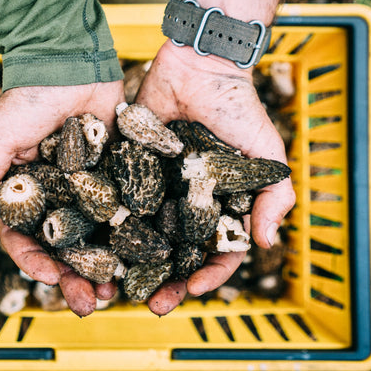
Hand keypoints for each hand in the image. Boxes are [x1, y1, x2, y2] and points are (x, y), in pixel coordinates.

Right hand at [0, 80, 124, 315]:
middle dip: (75, 278)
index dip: (35, 263)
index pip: (25, 238)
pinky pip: (124, 207)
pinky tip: (142, 254)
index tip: (50, 278)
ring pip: (96, 235)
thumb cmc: (27, 100)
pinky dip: (131, 232)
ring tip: (118, 289)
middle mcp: (56, 194)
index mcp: (25, 192)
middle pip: (64, 247)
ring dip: (104, 265)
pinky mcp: (116, 172)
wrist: (69, 63)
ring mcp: (88, 186)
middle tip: (90, 303)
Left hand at [135, 0, 291, 315]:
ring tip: (119, 285)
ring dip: (133, 264)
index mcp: (220, 204)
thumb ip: (275, 197)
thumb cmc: (239, 108)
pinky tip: (96, 245)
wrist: (200, 64)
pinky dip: (108, 225)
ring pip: (143, 235)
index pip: (215, 253)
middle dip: (165, 282)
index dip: (207, 277)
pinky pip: (117, 200)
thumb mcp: (267, 155)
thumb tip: (265, 243)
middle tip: (151, 305)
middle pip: (176, 254)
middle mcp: (187, 202)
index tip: (191, 291)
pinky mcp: (129, 167)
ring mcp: (156, 186)